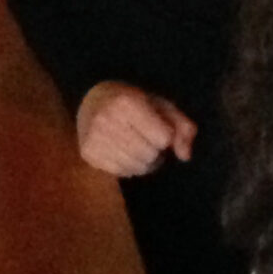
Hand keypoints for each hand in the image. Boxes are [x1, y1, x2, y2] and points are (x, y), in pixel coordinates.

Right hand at [76, 82, 197, 177]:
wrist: (92, 101)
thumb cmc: (133, 103)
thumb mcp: (162, 106)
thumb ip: (183, 127)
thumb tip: (185, 156)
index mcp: (127, 102)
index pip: (163, 138)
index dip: (165, 134)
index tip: (155, 125)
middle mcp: (107, 119)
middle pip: (150, 154)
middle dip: (154, 150)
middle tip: (146, 138)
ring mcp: (94, 137)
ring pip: (138, 167)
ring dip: (144, 161)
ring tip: (136, 146)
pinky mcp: (88, 152)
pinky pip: (122, 172)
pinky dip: (128, 166)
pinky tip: (123, 152)